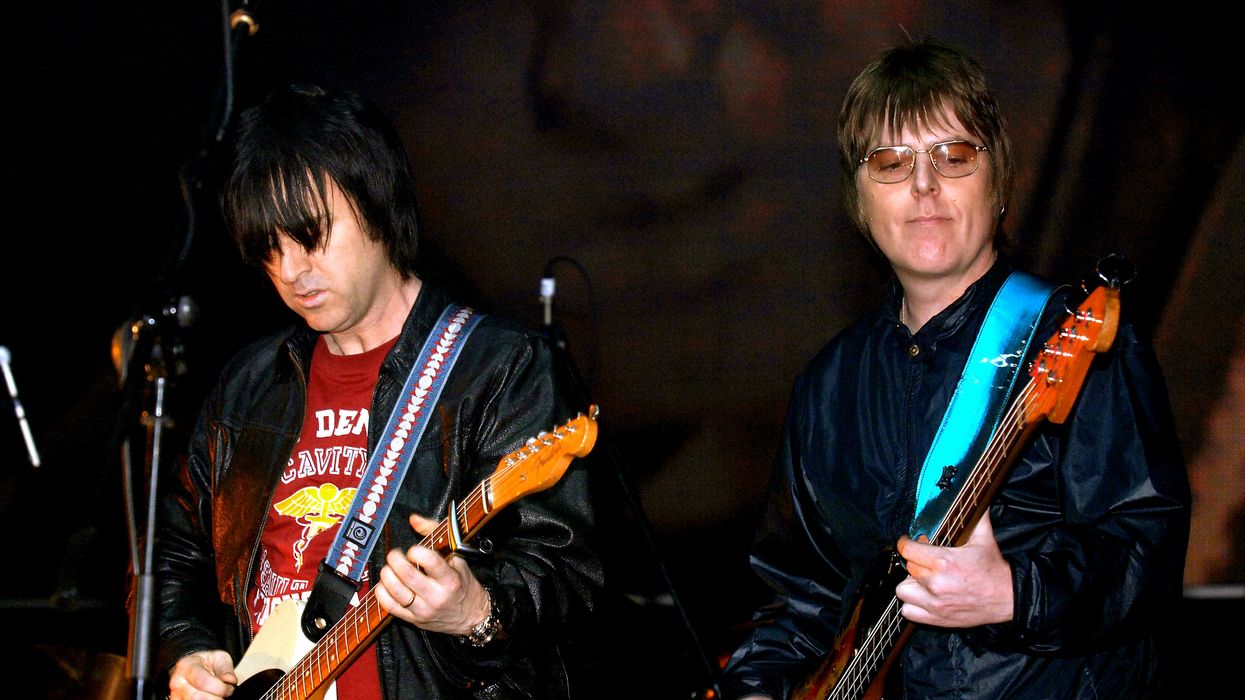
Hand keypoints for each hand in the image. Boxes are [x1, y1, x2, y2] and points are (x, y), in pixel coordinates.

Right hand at [168, 649, 236, 698]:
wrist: (191, 665)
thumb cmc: (205, 662)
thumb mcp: (219, 658)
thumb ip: (226, 670)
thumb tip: (229, 680)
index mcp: (187, 666)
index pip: (205, 683)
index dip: (221, 688)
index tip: (229, 688)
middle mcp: (178, 682)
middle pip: (198, 698)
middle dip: (216, 698)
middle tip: (224, 695)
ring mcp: (175, 695)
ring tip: (216, 696)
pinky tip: (210, 698)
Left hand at [375, 512, 490, 634]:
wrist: (471, 615)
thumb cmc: (462, 584)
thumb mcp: (457, 557)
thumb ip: (435, 533)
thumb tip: (414, 519)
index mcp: (450, 579)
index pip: (429, 562)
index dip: (416, 552)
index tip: (414, 550)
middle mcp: (437, 596)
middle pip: (408, 575)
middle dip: (395, 560)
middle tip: (395, 555)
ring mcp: (424, 609)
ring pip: (396, 591)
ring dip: (387, 575)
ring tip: (389, 568)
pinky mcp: (414, 619)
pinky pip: (390, 607)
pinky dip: (382, 593)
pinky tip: (384, 584)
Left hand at [894, 512, 1013, 627]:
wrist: (1008, 598)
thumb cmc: (993, 569)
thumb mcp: (983, 538)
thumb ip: (975, 516)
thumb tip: (973, 496)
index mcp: (944, 561)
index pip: (907, 550)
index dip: (906, 544)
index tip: (909, 542)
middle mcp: (936, 583)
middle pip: (907, 568)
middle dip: (915, 563)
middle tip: (926, 562)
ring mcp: (935, 603)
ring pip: (903, 590)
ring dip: (911, 585)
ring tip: (924, 581)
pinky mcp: (937, 619)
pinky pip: (908, 612)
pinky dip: (913, 606)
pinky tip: (924, 598)